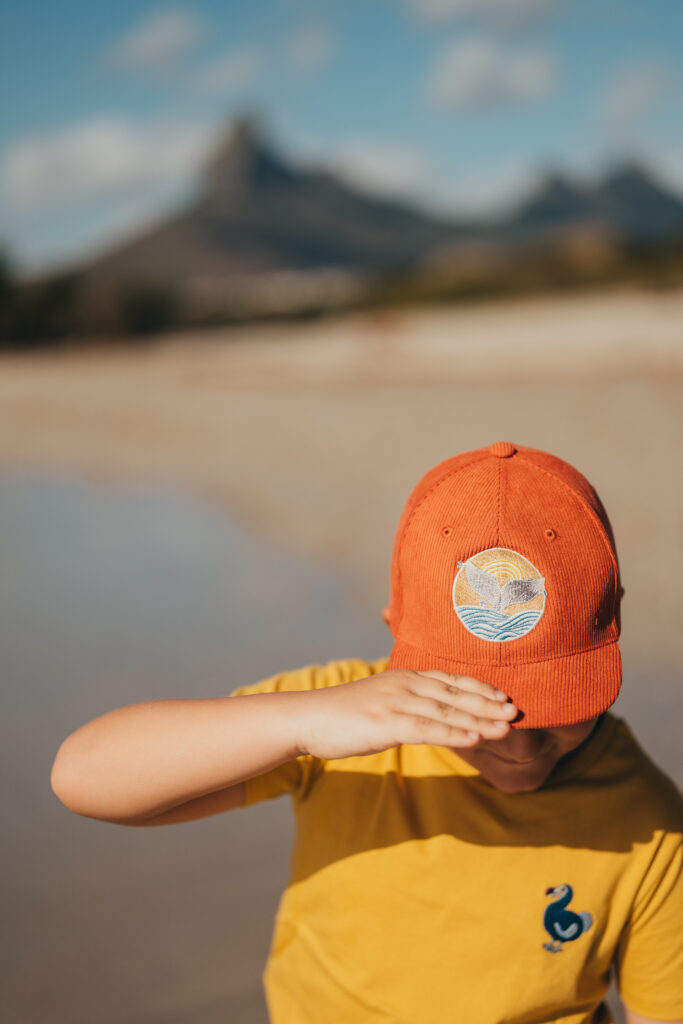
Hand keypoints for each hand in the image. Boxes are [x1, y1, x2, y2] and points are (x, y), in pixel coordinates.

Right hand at [296, 669, 516, 760]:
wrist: (308, 717)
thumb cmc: (342, 713)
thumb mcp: (379, 700)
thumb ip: (404, 702)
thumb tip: (426, 713)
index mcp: (405, 676)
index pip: (450, 679)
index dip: (479, 687)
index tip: (503, 696)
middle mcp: (405, 684)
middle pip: (456, 694)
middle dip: (488, 703)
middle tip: (516, 712)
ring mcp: (397, 702)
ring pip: (448, 712)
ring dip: (480, 720)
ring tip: (506, 727)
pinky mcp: (388, 723)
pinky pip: (428, 729)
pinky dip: (454, 733)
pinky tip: (475, 740)